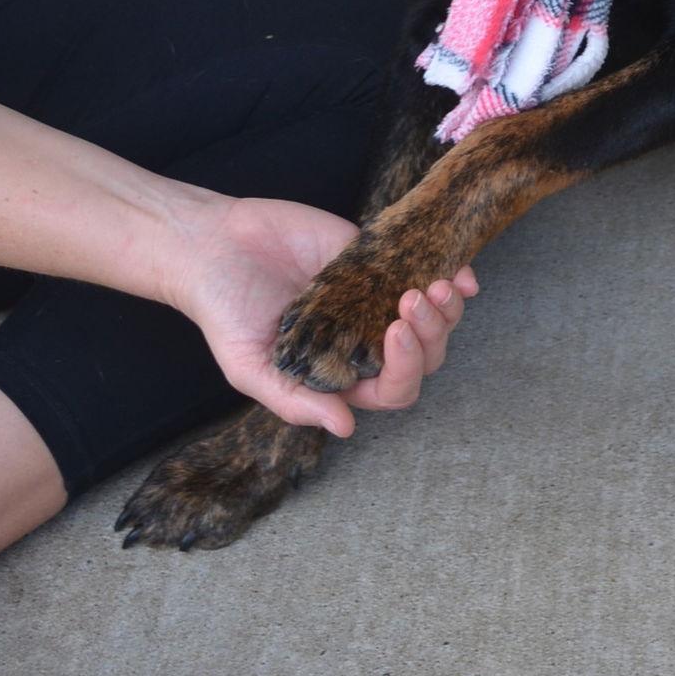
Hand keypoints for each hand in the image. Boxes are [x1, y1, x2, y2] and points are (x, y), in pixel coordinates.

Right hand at [165, 193, 476, 434]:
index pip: (393, 389)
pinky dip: (454, 280)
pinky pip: (427, 273)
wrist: (215, 247)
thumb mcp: (248, 367)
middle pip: (426, 357)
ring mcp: (377, 300)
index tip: (393, 331)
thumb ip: (294, 400)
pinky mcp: (379, 260)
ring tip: (434, 285)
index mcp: (342, 375)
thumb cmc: (225, 312)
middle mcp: (366, 342)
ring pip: (436, 320)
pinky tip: (460, 274)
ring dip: (447, 309)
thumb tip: (346, 428)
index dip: (405, 368)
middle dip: (431, 333)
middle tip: (411, 301)